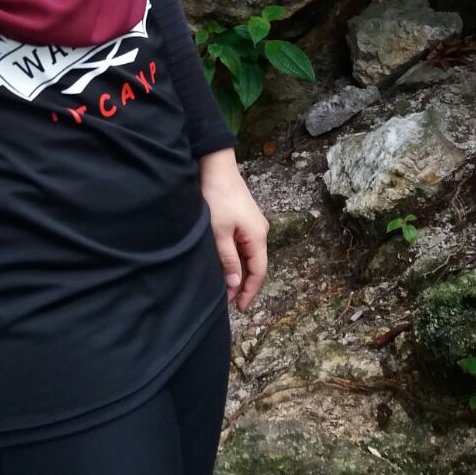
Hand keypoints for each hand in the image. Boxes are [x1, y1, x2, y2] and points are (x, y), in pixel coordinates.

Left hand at [198, 148, 267, 314]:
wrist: (216, 167)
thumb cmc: (218, 198)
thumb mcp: (219, 232)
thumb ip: (228, 259)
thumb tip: (235, 284)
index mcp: (257, 237)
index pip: (258, 272)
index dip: (249, 291)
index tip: (239, 307)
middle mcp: (259, 232)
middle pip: (254, 265)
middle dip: (242, 284)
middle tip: (227, 301)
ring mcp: (252, 225)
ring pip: (248, 256)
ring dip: (237, 271)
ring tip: (224, 286)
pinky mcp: (243, 219)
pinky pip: (242, 245)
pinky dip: (235, 258)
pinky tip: (224, 264)